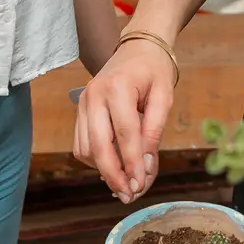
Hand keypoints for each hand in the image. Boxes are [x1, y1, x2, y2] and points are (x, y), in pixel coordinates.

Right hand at [73, 38, 174, 200]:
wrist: (136, 49)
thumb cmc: (154, 71)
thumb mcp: (164, 96)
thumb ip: (154, 130)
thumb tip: (146, 165)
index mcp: (117, 87)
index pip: (124, 134)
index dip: (132, 163)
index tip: (141, 185)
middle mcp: (93, 95)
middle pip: (98, 145)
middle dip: (113, 175)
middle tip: (129, 195)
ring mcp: (83, 103)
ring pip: (86, 149)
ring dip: (103, 170)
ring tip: (125, 184)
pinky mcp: (79, 111)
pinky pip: (81, 144)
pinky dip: (95, 160)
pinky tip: (114, 166)